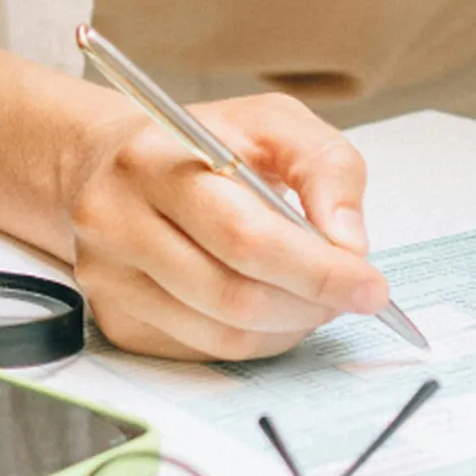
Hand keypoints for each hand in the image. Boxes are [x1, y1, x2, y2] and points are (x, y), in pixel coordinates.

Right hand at [65, 93, 389, 360]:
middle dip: (311, 304)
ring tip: (316, 298)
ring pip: (223, 335)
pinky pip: (205, 352)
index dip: (317, 271)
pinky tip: (274, 308)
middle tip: (353, 295)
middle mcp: (117, 222)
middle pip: (233, 295)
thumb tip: (350, 245)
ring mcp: (110, 279)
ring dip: (290, 328)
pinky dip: (258, 339)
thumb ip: (326, 168)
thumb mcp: (273, 124)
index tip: (370, 286)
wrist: (105, 163)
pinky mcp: (116, 321)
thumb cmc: (203, 143)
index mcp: (155, 161)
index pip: (244, 237)